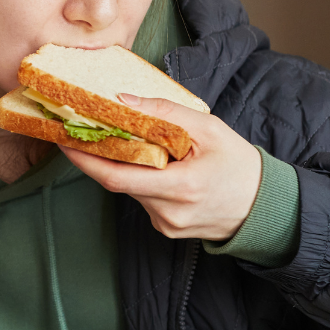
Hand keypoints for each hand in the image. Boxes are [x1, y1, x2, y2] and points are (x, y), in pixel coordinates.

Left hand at [60, 94, 262, 240]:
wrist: (265, 207)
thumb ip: (164, 112)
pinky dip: (141, 180)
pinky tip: (155, 167)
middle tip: (83, 133)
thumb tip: (122, 100)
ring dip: (125, 168)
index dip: (85, 160)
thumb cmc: (239, 165)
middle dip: (100, 158)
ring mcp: (165, 225)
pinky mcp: (165, 229)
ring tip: (129, 144)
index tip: (64, 141)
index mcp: (180, 188)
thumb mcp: (208, 129)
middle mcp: (168, 213)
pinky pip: (142, 199)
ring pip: (130, 191)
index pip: (117, 177)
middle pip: (119, 182)